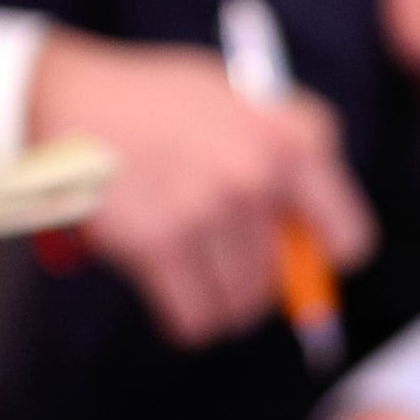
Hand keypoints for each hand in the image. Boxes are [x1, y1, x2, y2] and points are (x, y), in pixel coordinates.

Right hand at [27, 28, 374, 347]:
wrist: (70, 98)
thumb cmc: (161, 104)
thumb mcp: (244, 102)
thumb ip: (290, 161)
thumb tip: (320, 253)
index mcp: (295, 136)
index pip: (349, 240)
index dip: (320, 254)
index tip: (292, 250)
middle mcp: (260, 173)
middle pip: (284, 282)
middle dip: (254, 277)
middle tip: (215, 247)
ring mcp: (209, 210)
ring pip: (240, 307)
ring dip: (216, 299)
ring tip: (186, 259)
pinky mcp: (159, 244)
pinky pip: (193, 322)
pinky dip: (182, 318)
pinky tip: (165, 283)